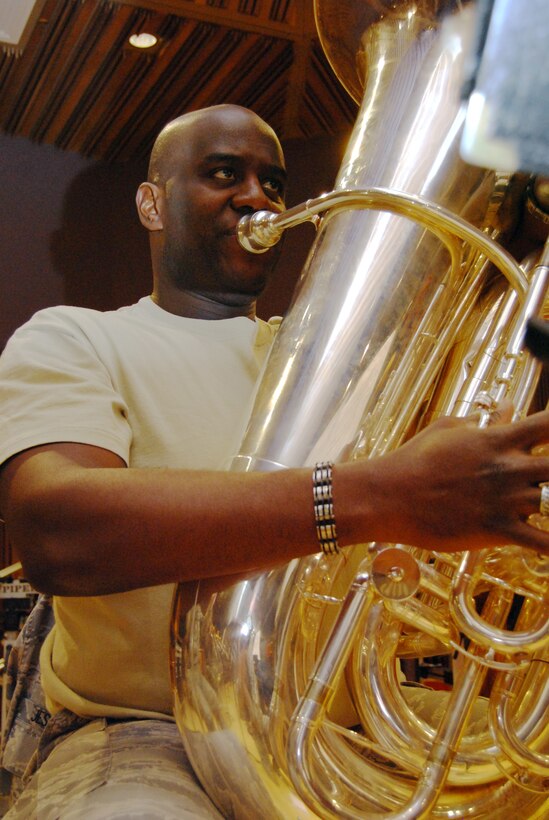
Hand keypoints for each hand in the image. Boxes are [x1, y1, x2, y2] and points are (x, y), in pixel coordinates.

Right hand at [352, 407, 548, 553]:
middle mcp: (509, 467)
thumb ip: (487, 420)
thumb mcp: (448, 429)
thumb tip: (509, 406)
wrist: (389, 495)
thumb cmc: (414, 459)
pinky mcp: (496, 529)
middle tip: (548, 477)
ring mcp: (505, 499)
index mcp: (499, 439)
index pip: (548, 423)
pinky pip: (540, 542)